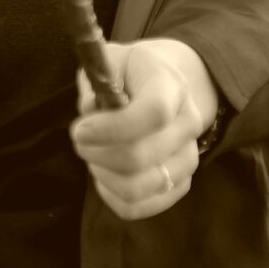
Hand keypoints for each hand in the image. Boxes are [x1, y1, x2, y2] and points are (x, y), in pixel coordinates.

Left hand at [67, 37, 219, 219]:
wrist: (167, 87)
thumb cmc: (131, 74)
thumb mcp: (112, 60)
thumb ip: (98, 79)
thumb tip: (91, 110)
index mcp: (172, 86)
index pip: (153, 114)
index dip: (111, 128)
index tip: (80, 129)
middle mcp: (188, 124)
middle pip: (139, 157)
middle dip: (95, 152)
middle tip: (80, 140)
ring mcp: (188, 158)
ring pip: (138, 188)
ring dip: (103, 175)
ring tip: (95, 156)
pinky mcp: (179, 184)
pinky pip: (138, 207)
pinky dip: (111, 196)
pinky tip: (104, 175)